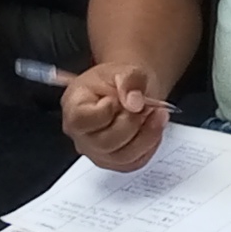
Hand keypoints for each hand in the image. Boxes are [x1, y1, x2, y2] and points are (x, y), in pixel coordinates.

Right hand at [59, 63, 173, 170]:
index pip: (81, 120)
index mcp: (73, 106)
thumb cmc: (119, 82)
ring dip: (146, 135)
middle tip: (146, 105)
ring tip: (157, 113)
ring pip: (122, 157)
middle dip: (131, 122)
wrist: (130, 93)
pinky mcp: (114, 161)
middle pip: (104, 142)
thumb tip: (134, 102)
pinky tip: (153, 126)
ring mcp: (96, 151)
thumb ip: (129, 80)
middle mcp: (80, 134)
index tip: (118, 98)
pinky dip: (150, 144)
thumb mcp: (125, 69)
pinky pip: (135, 162)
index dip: (105, 111)